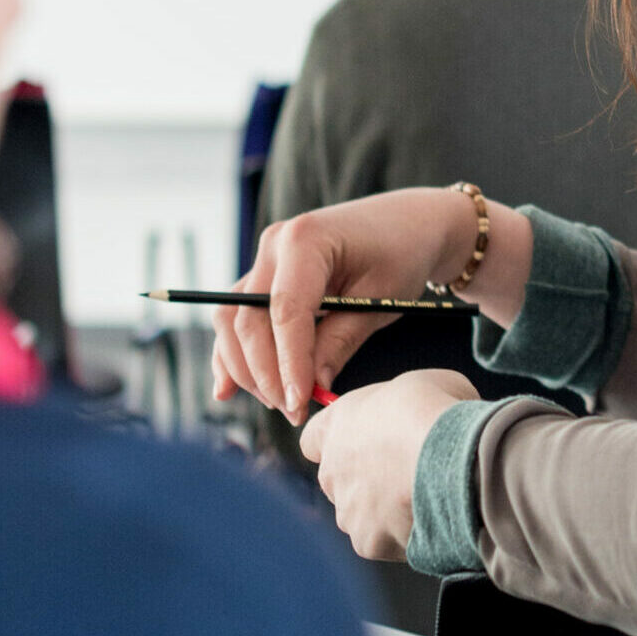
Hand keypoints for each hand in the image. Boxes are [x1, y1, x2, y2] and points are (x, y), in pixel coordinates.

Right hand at [211, 187, 478, 422]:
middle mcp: (275, 244)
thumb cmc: (402, 255)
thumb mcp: (381, 300)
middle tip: (295, 411)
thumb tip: (311, 389)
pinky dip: (234, 353)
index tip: (299, 404)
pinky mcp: (265, 276)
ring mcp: (266, 258)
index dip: (288, 363)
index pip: (285, 311)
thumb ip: (341, 341)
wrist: (409, 224)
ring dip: (248, 369)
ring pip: (233, 322)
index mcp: (306, 239)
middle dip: (266, 373)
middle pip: (249, 320)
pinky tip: (227, 390)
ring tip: (281, 403)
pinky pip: (239, 317)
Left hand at [300, 369, 477, 560]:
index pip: (313, 438)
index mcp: (338, 424)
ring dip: (385, 508)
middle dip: (368, 478)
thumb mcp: (425, 383)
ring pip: (361, 513)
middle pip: (341, 479)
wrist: (454, 461)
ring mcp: (348, 510)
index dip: (338, 440)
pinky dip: (403, 534)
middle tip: (406, 469)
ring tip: (425, 496)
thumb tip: (424, 415)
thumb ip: (407, 403)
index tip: (362, 441)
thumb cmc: (438, 413)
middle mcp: (332, 470)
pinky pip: (384, 540)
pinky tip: (430, 518)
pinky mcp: (368, 542)